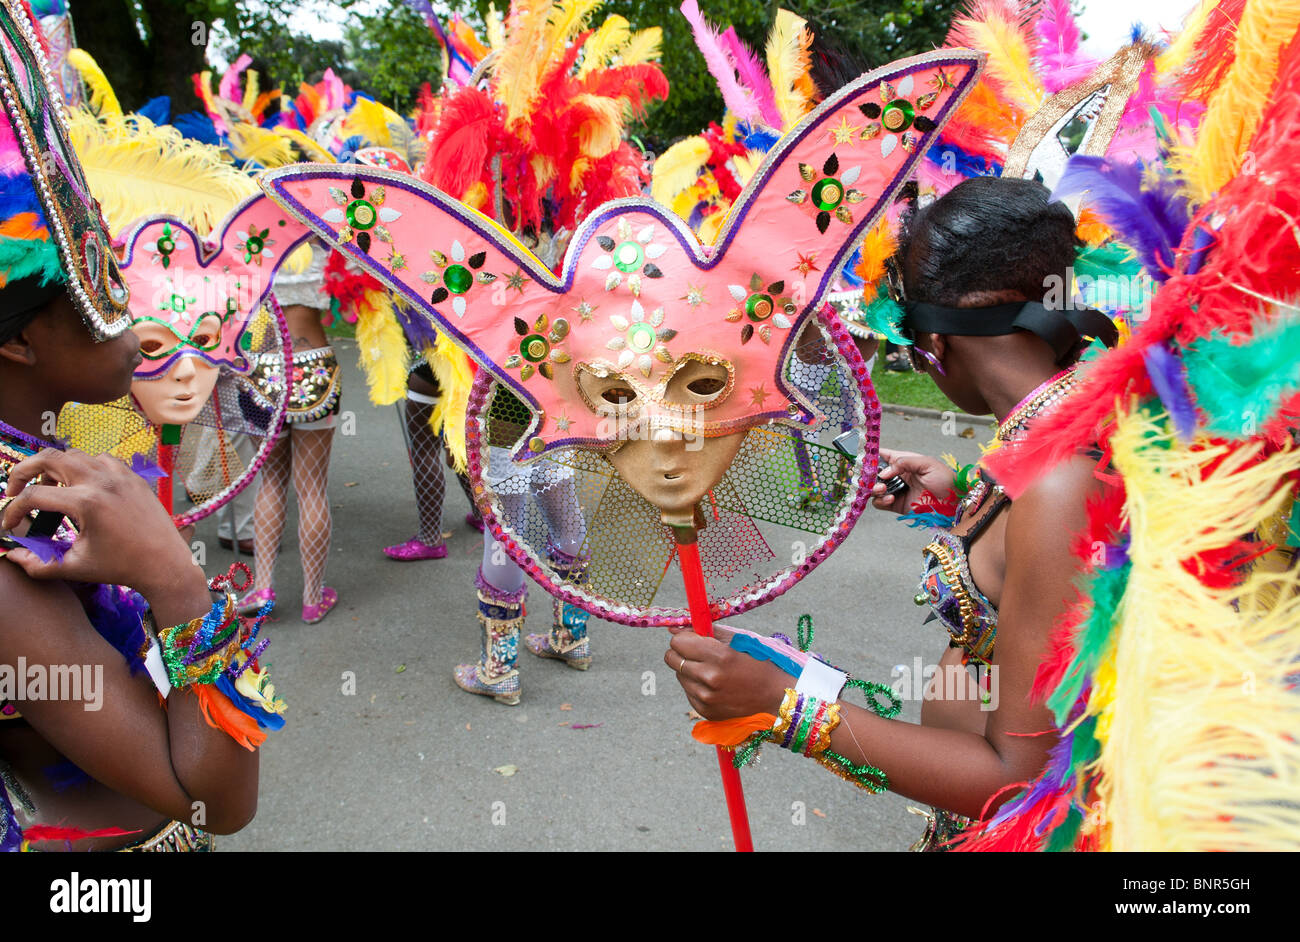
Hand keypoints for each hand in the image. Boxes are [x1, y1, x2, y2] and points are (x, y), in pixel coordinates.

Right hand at [2, 448, 203, 600]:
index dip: (13, 510)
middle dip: (24, 470)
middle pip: (49, 457)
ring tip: (48, 489)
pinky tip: (80, 486)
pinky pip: (102, 459)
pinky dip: (85, 466)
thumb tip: (11, 556)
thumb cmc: (121, 568)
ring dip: (55, 467)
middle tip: (16, 489)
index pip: (33, 496)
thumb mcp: (74, 567)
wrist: (166, 564)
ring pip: (75, 454)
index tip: (9, 525)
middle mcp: (102, 481)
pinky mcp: (133, 477)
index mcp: (86, 502)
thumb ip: (37, 563)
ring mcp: (120, 475)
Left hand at [664, 629, 788, 720]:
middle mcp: (709, 678)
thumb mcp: (739, 640)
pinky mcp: (706, 711)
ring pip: (679, 675)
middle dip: (682, 652)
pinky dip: (696, 686)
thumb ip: (707, 632)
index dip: (684, 638)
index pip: (678, 642)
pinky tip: (716, 686)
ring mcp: (706, 698)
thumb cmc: (761, 663)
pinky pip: (688, 692)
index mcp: (719, 656)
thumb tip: (675, 629)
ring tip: (713, 671)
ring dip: (690, 670)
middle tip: (698, 653)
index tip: (693, 638)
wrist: (779, 698)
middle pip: (672, 658)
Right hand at [870, 448, 955, 511]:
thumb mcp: (927, 463)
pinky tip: (891, 498)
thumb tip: (884, 472)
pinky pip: (880, 503)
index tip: (864, 459)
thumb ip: (904, 462)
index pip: (883, 456)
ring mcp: (896, 490)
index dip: (872, 456)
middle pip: (875, 473)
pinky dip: (881, 501)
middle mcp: (898, 475)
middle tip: (872, 478)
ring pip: (874, 488)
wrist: (954, 504)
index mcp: (905, 461)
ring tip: (882, 488)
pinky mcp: (896, 505)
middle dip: (870, 475)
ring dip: (874, 488)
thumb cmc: (946, 480)